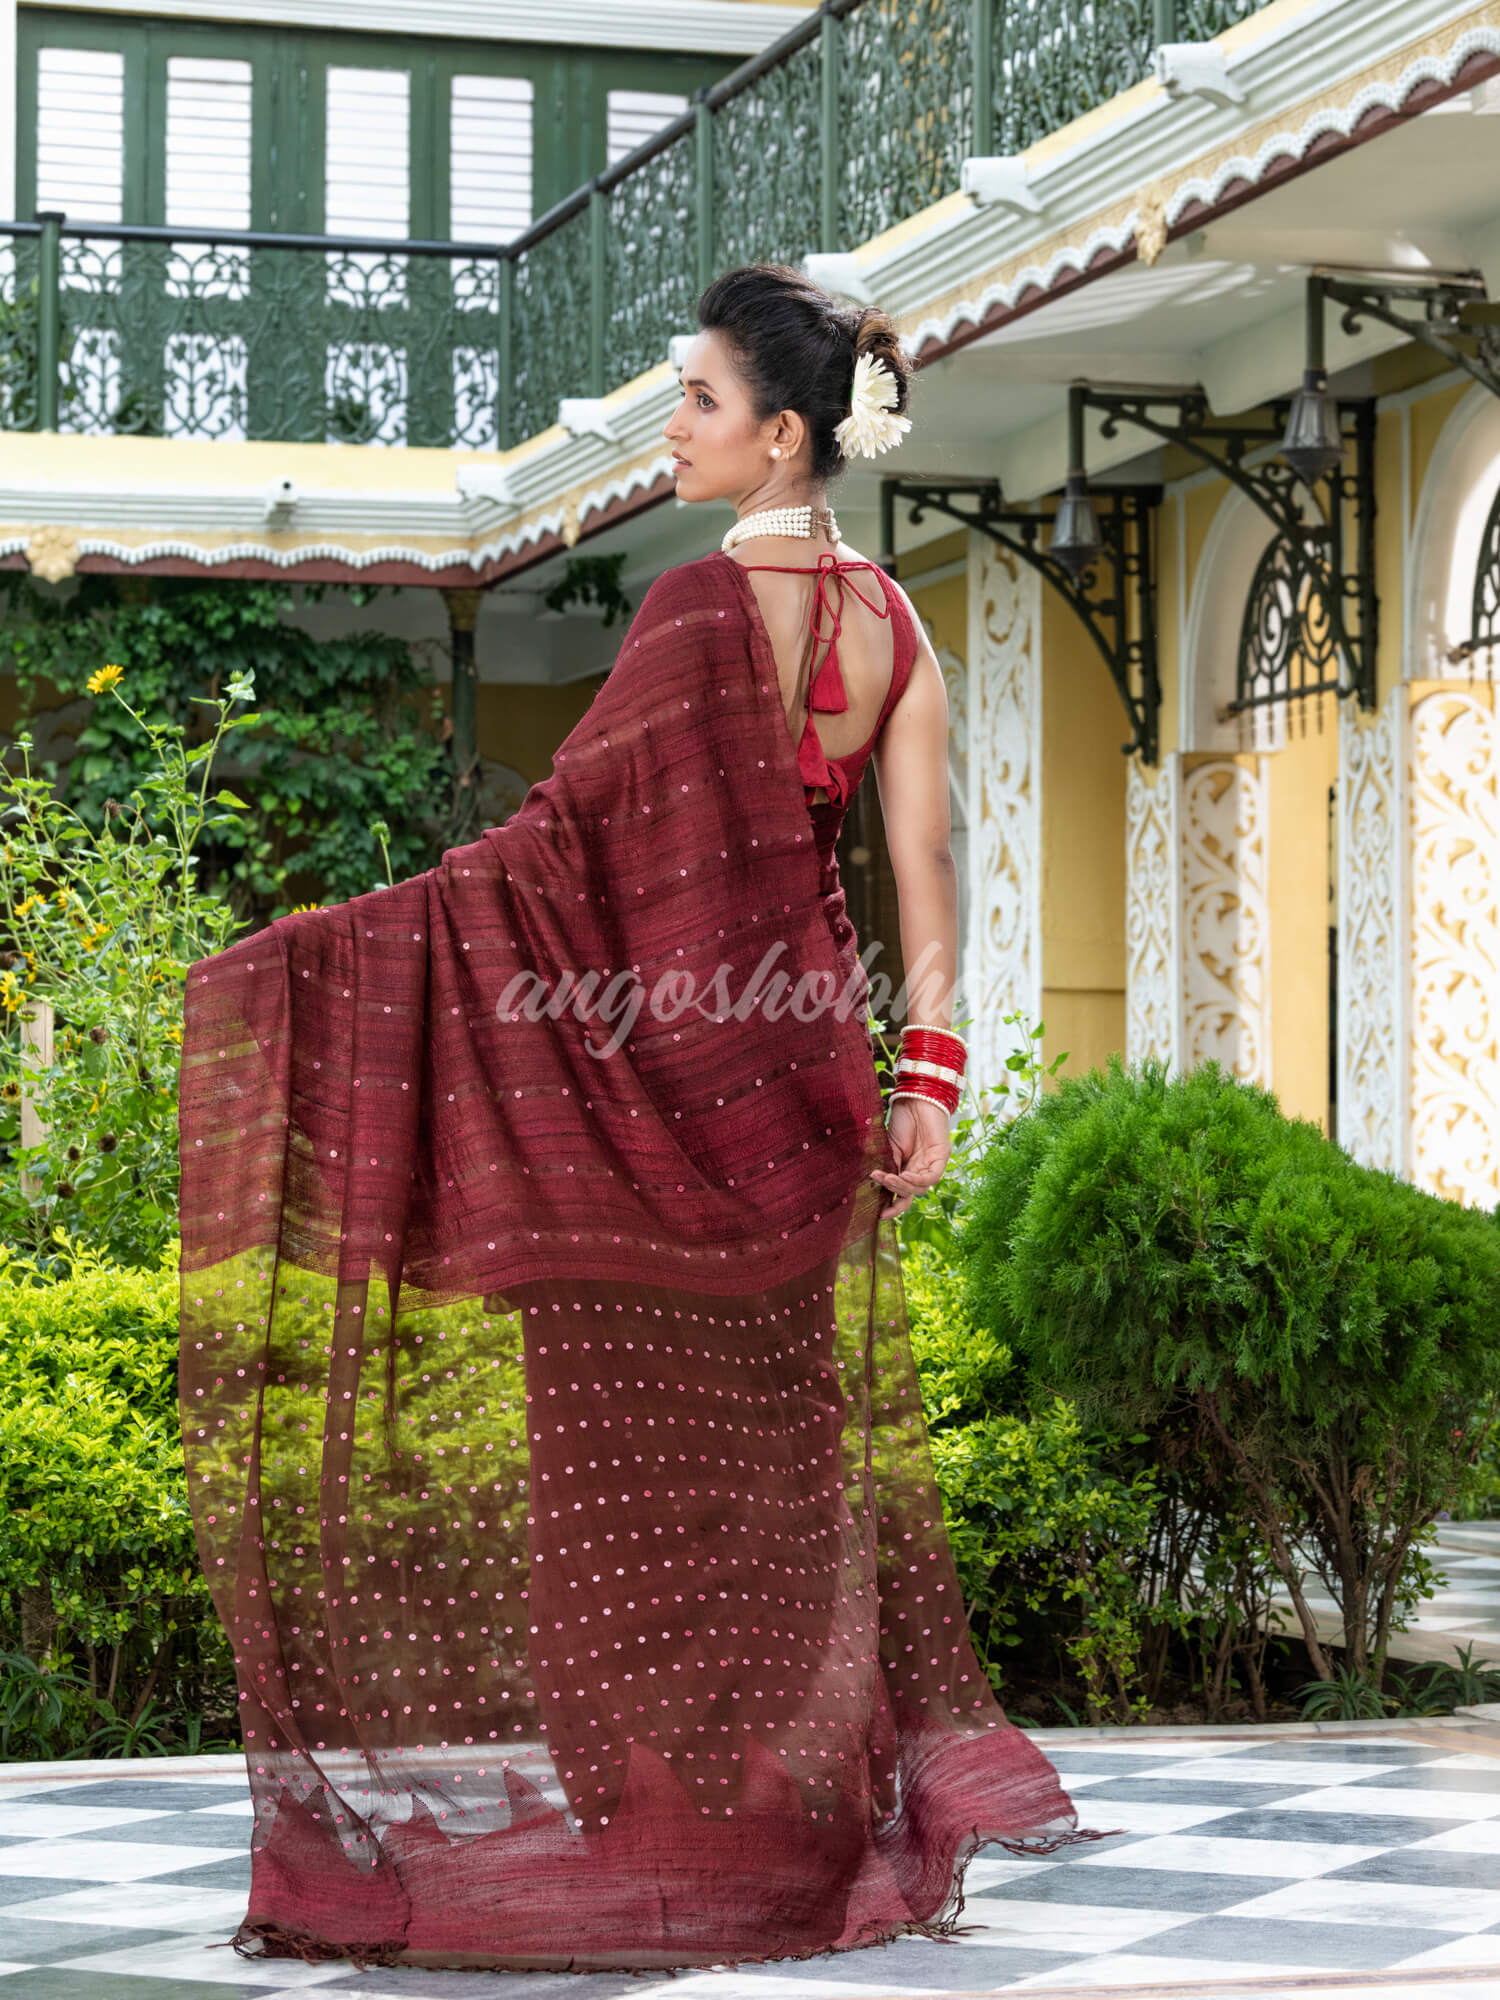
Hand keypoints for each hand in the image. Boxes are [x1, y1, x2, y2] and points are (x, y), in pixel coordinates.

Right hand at [870, 1094, 951, 1219]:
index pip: (904, 1194)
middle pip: (912, 1193)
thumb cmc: (902, 1119)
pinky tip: (903, 1175)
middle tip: (880, 1183)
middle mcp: (922, 1169)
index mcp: (908, 1167)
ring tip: (888, 1177)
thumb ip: (887, 1166)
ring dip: (903, 1185)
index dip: (894, 1206)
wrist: (915, 1098)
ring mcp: (933, 1164)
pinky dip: (917, 1179)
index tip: (879, 1215)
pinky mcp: (942, 1156)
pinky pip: (932, 1177)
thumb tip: (876, 1184)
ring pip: (921, 1187)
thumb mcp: (889, 1148)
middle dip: (895, 1193)